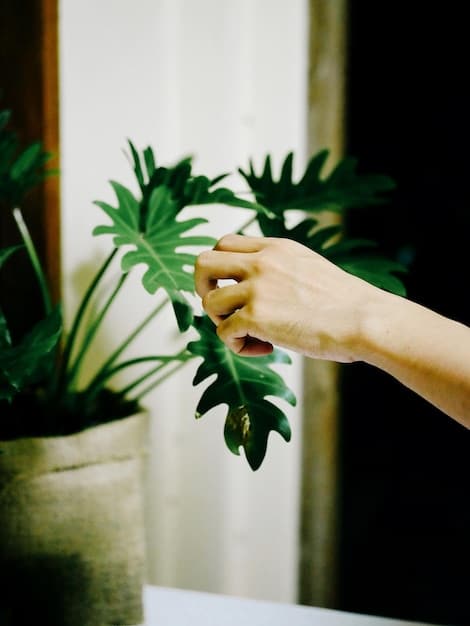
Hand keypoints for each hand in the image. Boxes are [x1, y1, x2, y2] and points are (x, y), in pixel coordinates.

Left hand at [194, 233, 377, 358]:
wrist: (364, 319)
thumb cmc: (345, 303)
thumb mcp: (308, 267)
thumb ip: (279, 269)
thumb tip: (256, 291)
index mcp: (274, 248)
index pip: (224, 243)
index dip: (220, 270)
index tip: (234, 289)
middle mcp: (261, 262)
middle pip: (202, 264)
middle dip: (204, 289)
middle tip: (223, 310)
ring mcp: (256, 288)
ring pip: (209, 303)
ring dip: (222, 323)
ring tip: (251, 334)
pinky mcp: (255, 316)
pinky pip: (224, 333)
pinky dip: (239, 346)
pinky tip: (266, 349)